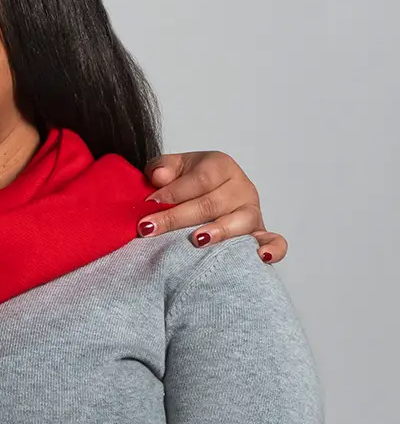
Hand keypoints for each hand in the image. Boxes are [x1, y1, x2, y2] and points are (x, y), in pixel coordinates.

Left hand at [139, 151, 285, 262]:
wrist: (201, 194)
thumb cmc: (185, 181)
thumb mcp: (170, 168)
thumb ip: (161, 168)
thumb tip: (159, 178)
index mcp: (220, 166)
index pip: (200, 179)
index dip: (174, 192)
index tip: (149, 205)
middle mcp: (240, 187)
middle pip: (213, 203)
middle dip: (178, 217)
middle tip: (150, 228)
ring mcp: (253, 211)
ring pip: (241, 221)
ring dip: (219, 231)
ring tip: (197, 240)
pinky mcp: (261, 233)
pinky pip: (275, 241)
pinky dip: (272, 249)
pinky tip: (261, 257)